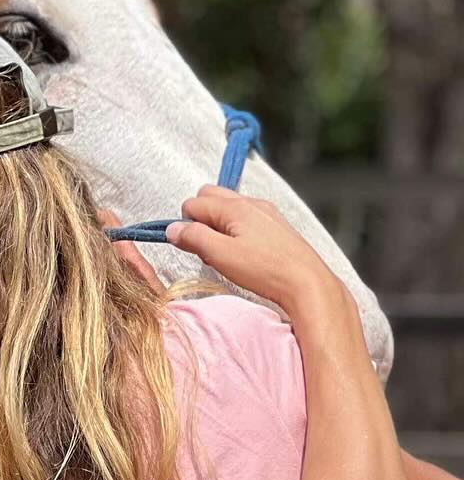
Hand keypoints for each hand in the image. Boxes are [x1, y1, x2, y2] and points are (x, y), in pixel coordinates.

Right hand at [166, 187, 339, 315]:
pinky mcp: (277, 226)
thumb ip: (193, 238)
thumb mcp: (220, 255)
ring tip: (225, 254)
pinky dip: (236, 230)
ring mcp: (266, 213)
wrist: (307, 282)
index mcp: (235, 207)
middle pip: (211, 197)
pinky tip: (244, 254)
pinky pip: (246, 218)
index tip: (191, 247)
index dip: (185, 225)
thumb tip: (172, 229)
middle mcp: (251, 203)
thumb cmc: (265, 270)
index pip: (194, 203)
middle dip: (200, 219)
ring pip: (229, 208)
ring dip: (218, 225)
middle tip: (206, 248)